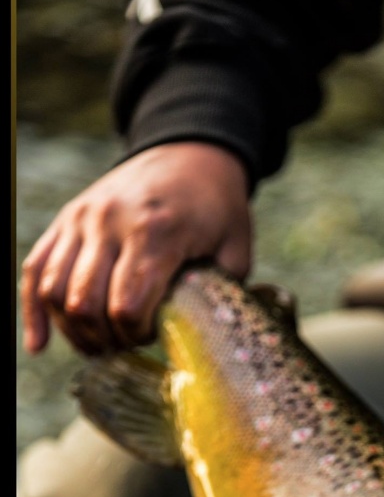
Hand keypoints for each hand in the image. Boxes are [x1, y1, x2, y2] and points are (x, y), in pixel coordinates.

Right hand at [21, 141, 252, 355]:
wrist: (189, 151)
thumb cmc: (216, 206)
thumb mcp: (235, 247)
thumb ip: (219, 292)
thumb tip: (204, 336)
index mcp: (154, 230)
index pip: (126, 307)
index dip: (136, 335)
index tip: (154, 335)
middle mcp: (109, 222)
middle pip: (85, 304)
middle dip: (105, 338)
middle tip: (126, 346)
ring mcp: (81, 219)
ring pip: (54, 291)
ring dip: (74, 331)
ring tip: (98, 346)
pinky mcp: (65, 220)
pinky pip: (35, 270)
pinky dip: (35, 311)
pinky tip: (40, 344)